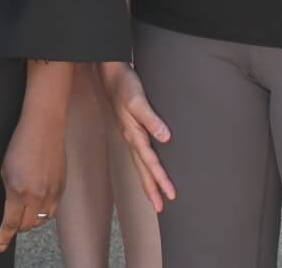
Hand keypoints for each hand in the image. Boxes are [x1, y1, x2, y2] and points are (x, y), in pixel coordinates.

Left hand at [0, 105, 65, 251]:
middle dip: (18, 226)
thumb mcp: (6, 170)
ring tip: (26, 210)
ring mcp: (52, 193)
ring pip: (41, 221)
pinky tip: (38, 204)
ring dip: (32, 220)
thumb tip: (12, 210)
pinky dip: (44, 212)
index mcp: (17, 191)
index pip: (11, 222)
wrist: (44, 128)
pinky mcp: (62, 189)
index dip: (5, 236)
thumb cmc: (21, 145)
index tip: (0, 245)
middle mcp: (36, 196)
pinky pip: (52, 211)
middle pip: (27, 225)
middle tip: (13, 221)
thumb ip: (9, 193)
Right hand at [99, 61, 174, 209]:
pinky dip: (144, 166)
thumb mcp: (138, 100)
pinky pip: (139, 153)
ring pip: (139, 163)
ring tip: (154, 196)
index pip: (150, 162)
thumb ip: (151, 119)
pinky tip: (148, 167)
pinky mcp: (131, 128)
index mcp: (133, 134)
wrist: (110, 72)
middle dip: (151, 189)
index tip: (170, 195)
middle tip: (160, 208)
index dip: (160, 179)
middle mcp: (131, 137)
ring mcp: (130, 134)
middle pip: (142, 169)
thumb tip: (166, 138)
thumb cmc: (125, 84)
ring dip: (147, 180)